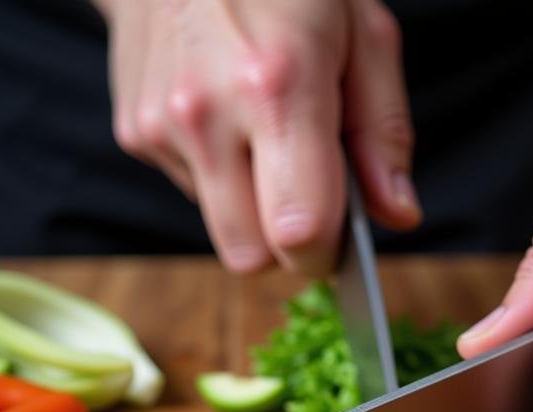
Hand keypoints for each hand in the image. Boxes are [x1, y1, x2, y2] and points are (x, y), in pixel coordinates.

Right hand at [95, 0, 419, 275]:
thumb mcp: (362, 33)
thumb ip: (383, 135)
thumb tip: (398, 215)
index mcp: (277, 86)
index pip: (300, 232)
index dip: (327, 252)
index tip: (341, 238)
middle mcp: (207, 112)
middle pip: (250, 256)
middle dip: (284, 245)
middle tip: (306, 196)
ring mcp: (162, 124)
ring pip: (220, 230)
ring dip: (250, 207)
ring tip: (262, 134)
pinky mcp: (135, 130)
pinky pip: (193, 192)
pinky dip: (217, 173)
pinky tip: (225, 118)